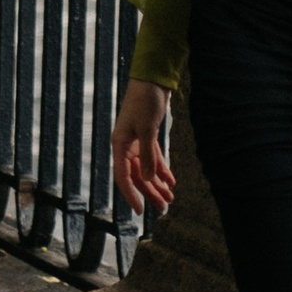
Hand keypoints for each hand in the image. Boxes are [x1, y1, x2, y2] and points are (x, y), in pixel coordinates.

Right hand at [111, 80, 175, 219]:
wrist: (152, 79)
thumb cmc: (146, 101)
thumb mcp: (148, 129)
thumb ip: (148, 155)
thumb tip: (149, 180)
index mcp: (120, 145)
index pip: (123, 177)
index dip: (131, 195)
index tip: (139, 211)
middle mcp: (125, 146)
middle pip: (137, 176)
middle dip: (150, 193)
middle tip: (163, 209)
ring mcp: (136, 142)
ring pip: (146, 169)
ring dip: (157, 184)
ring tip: (170, 199)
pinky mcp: (146, 137)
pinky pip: (153, 159)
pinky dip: (162, 170)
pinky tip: (171, 182)